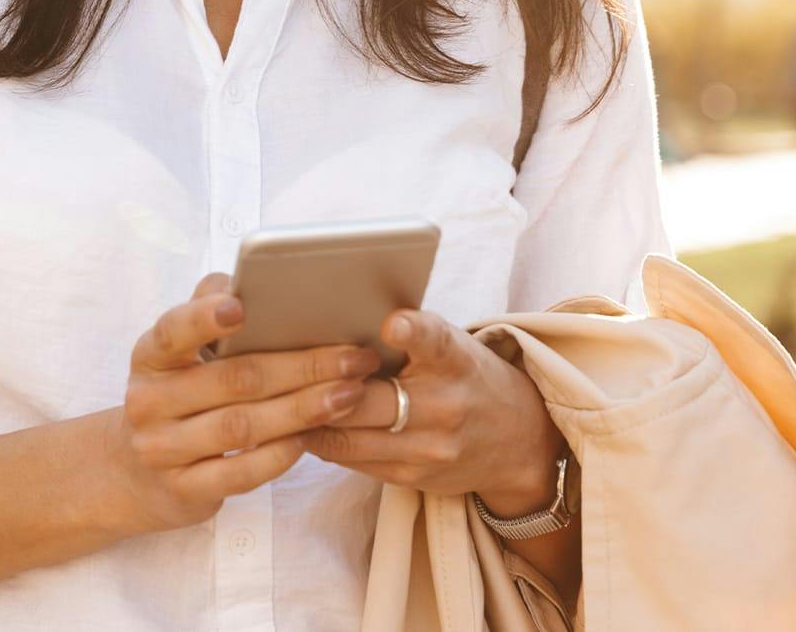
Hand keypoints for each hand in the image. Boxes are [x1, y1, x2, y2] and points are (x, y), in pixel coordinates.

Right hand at [105, 271, 384, 533]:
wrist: (136, 470)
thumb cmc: (180, 391)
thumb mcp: (182, 349)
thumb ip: (209, 307)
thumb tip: (250, 279)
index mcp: (151, 356)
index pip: (173, 332)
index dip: (204, 319)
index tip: (241, 307)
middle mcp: (150, 401)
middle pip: (232, 380)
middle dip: (301, 367)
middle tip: (353, 358)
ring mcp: (163, 450)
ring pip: (242, 427)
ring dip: (302, 410)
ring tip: (349, 395)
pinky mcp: (185, 489)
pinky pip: (241, 473)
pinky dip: (281, 455)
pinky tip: (313, 437)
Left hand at [296, 304, 564, 512]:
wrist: (516, 441)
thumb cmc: (467, 377)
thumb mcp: (451, 346)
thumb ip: (409, 335)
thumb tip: (337, 320)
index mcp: (455, 360)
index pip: (436, 341)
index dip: (413, 331)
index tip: (392, 324)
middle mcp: (445, 405)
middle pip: (369, 401)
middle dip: (323, 390)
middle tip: (285, 375)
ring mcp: (430, 448)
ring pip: (350, 437)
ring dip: (310, 421)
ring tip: (280, 404)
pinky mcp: (414, 476)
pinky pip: (353, 461)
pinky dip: (324, 443)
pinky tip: (302, 428)